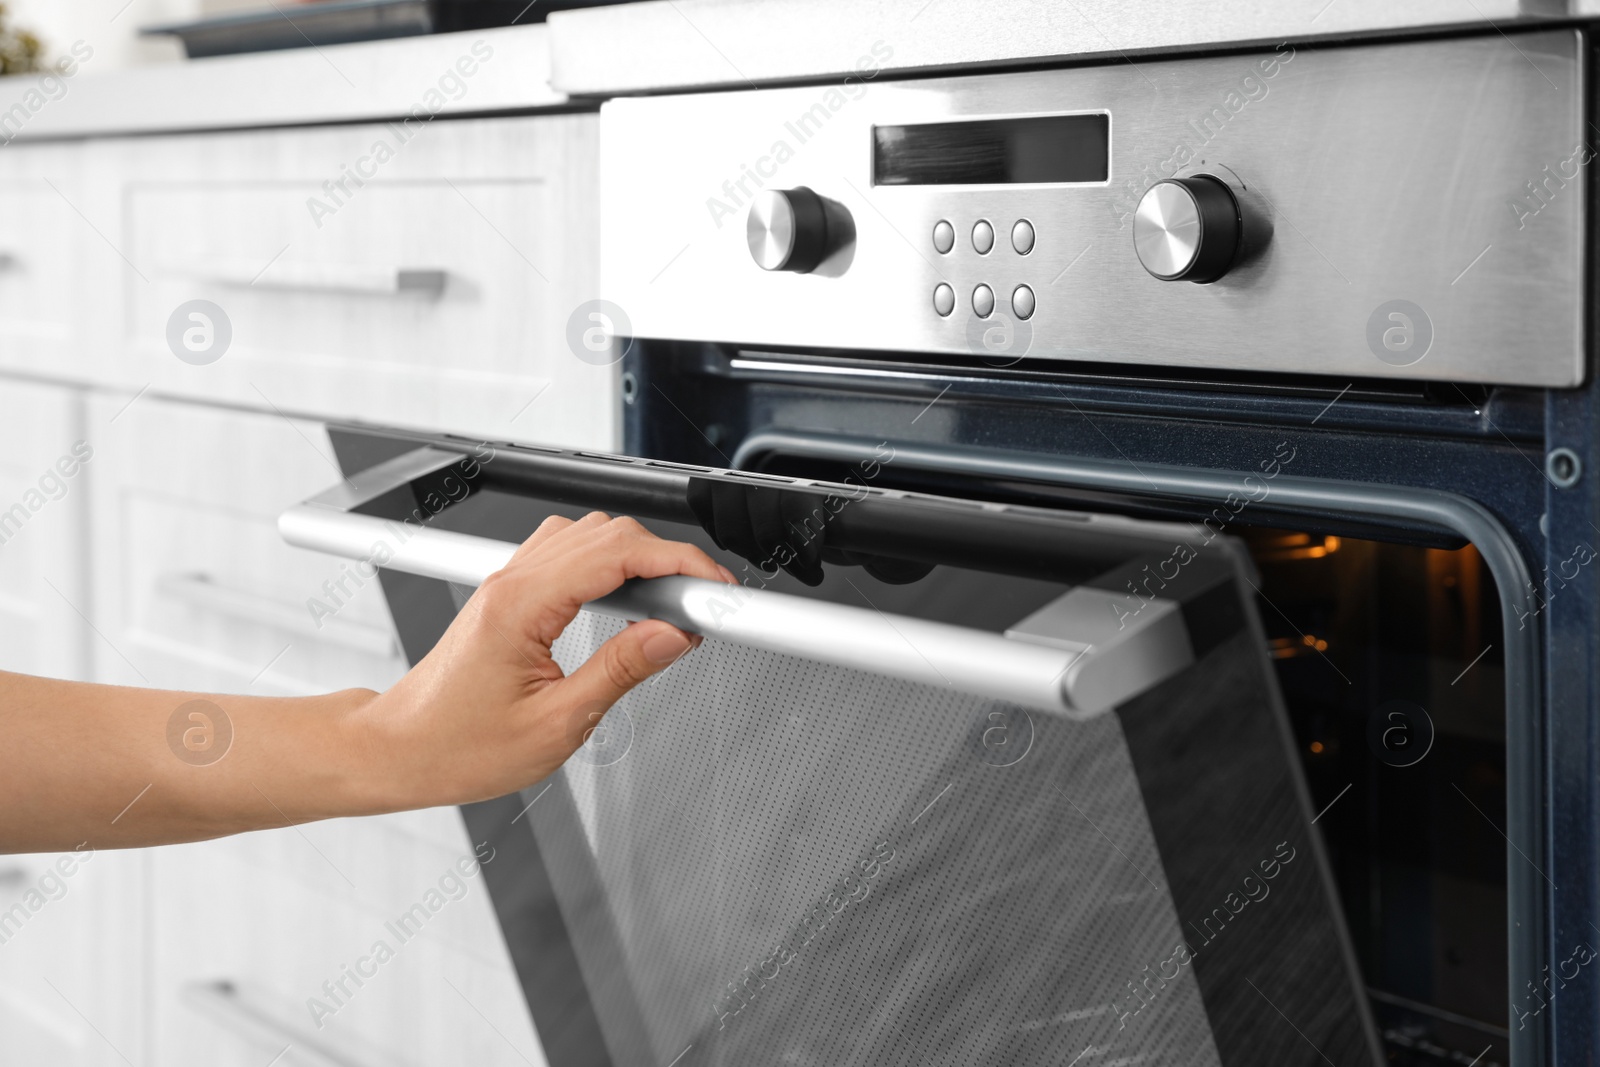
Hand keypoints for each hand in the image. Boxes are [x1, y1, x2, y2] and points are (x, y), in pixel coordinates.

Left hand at [347, 512, 733, 810]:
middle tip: (703, 606)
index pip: (620, 554)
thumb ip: (621, 671)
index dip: (681, 565)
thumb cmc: (457, 746)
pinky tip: (628, 600)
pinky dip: (610, 564)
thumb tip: (672, 637)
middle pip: (610, 533)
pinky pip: (569, 551)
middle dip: (670, 560)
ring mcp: (508, 580)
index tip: (714, 590)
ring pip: (590, 533)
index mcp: (522, 605)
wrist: (399, 750)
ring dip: (640, 558)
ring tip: (671, 607)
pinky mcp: (509, 592)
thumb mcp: (557, 724)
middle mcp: (512, 580)